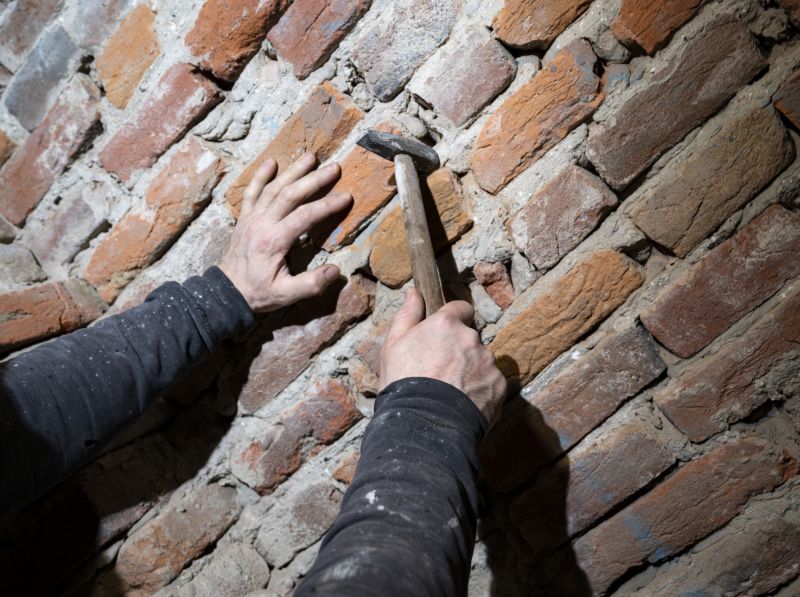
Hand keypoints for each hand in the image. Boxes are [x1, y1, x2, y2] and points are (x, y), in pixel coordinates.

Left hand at [219, 153, 350, 311]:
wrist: (226, 292)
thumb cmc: (258, 293)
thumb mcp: (286, 295)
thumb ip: (312, 284)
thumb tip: (336, 271)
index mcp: (274, 240)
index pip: (305, 215)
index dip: (327, 205)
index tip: (346, 196)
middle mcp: (262, 223)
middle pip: (291, 194)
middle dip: (314, 179)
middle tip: (334, 168)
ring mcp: (251, 218)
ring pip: (273, 188)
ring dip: (293, 171)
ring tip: (310, 156)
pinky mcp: (244, 218)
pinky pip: (252, 192)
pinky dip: (260, 176)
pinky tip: (271, 162)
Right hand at [379, 288, 506, 424]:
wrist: (424, 424)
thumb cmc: (404, 383)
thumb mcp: (393, 346)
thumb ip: (407, 315)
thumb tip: (414, 292)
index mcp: (446, 324)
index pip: (461, 308)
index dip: (453, 320)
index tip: (444, 336)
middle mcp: (471, 338)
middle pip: (470, 338)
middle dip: (460, 351)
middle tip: (441, 372)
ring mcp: (488, 362)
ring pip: (481, 361)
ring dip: (471, 371)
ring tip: (451, 392)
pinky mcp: (499, 385)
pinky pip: (491, 383)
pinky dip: (481, 391)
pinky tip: (463, 404)